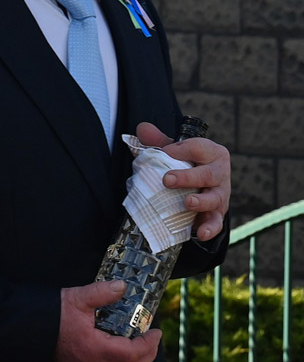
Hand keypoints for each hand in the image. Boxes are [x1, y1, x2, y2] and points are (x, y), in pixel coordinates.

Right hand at [54, 280, 159, 361]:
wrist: (29, 325)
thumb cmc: (51, 312)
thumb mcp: (77, 297)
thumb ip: (101, 292)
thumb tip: (122, 287)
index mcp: (94, 347)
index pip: (132, 353)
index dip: (149, 344)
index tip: (156, 332)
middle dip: (148, 357)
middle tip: (153, 340)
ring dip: (134, 360)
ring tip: (139, 342)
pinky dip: (118, 360)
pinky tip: (117, 345)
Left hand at [137, 122, 230, 241]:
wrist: (202, 182)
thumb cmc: (187, 162)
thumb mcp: (175, 149)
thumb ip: (158, 139)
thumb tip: (142, 128)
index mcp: (212, 152)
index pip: (198, 148)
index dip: (180, 150)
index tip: (164, 152)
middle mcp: (220, 173)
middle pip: (207, 174)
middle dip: (188, 177)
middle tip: (168, 180)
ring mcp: (220, 195)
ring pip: (214, 198)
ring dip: (201, 201)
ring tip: (187, 202)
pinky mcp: (217, 213)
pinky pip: (216, 222)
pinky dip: (209, 228)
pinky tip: (200, 233)